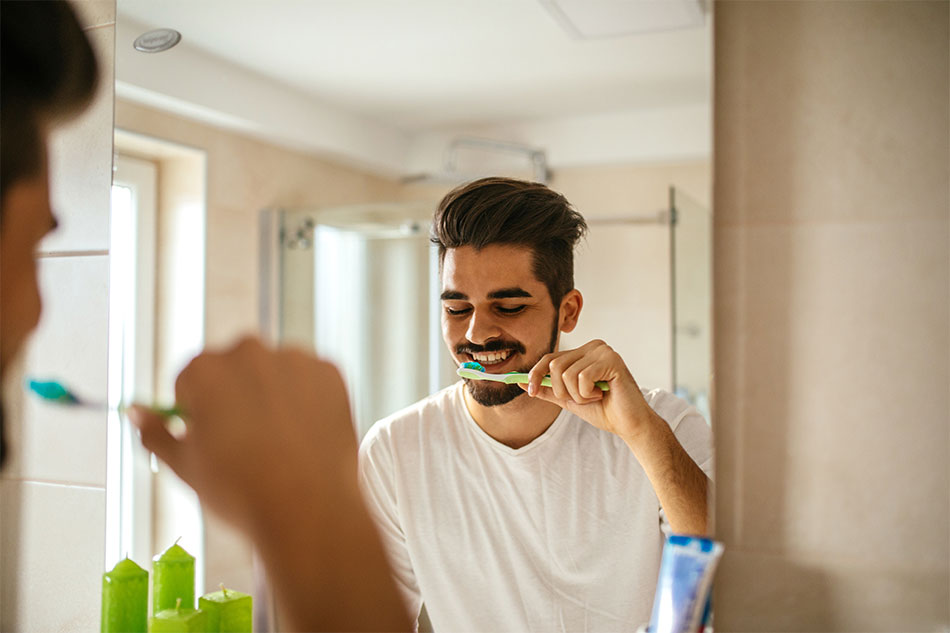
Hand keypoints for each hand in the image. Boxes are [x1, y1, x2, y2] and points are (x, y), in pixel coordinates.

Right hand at [128, 337, 357, 534]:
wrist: (308, 509)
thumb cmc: (242, 492)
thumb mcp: (184, 466)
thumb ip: (156, 432)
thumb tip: (137, 413)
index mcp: (205, 370)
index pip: (191, 379)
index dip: (198, 411)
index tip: (212, 437)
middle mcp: (249, 352)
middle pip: (234, 368)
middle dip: (235, 396)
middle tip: (246, 442)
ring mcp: (294, 359)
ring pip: (275, 371)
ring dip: (273, 394)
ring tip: (280, 442)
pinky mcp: (330, 371)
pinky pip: (311, 379)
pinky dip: (308, 399)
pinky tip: (305, 433)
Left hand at [522, 339, 660, 440]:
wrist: (628, 424)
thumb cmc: (603, 410)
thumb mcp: (569, 399)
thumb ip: (547, 389)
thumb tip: (520, 382)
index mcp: (583, 352)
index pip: (550, 358)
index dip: (535, 374)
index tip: (529, 391)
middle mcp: (593, 346)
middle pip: (554, 365)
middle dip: (562, 390)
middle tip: (582, 399)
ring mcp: (603, 351)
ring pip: (566, 374)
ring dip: (577, 395)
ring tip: (595, 397)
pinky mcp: (612, 359)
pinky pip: (581, 377)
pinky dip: (587, 393)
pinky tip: (603, 394)